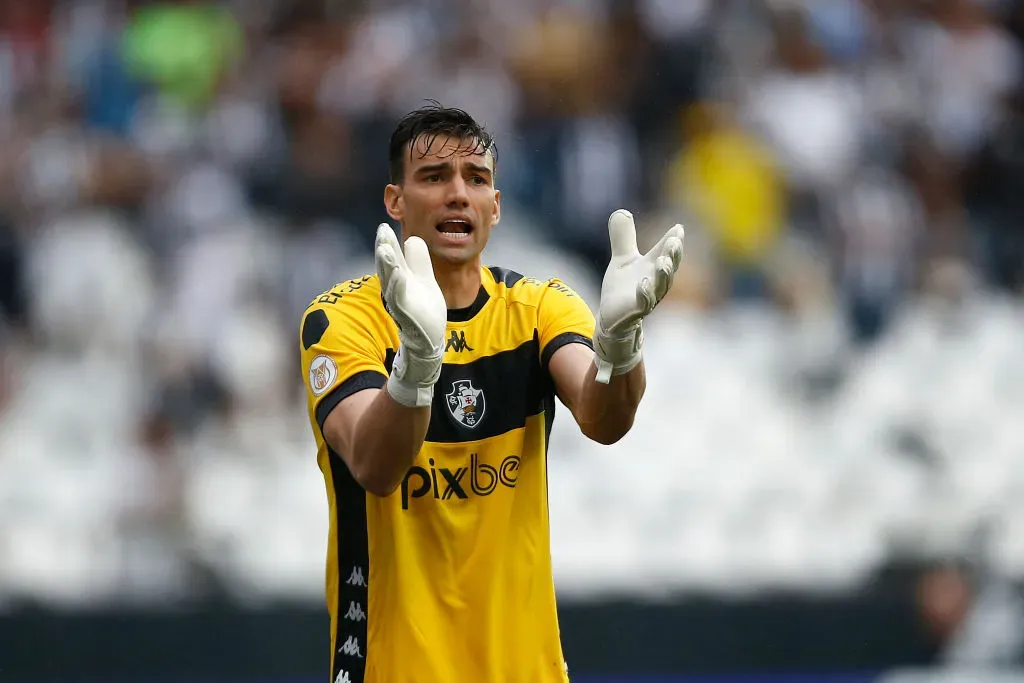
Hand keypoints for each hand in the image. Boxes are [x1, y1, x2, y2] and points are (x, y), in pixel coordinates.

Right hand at [375, 224, 446, 406]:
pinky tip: (399, 273)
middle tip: (381, 231)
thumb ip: (417, 260)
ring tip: (385, 249)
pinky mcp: (406, 314)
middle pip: (387, 267)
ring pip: (391, 281)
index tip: (384, 227)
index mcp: (400, 279)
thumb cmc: (424, 309)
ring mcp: (400, 302)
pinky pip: (400, 298)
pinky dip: (398, 285)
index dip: (387, 243)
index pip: (392, 258)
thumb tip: (411, 238)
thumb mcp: (423, 279)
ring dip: (387, 265)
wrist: (429, 339)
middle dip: (384, 249)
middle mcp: (396, 289)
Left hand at [594, 209, 683, 382]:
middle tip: (674, 241)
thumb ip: (623, 237)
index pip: (667, 252)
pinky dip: (644, 293)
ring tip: (663, 261)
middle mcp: (655, 282)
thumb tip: (621, 212)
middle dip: (673, 255)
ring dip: (664, 274)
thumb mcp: (622, 259)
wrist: (611, 316)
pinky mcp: (635, 311)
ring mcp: (647, 297)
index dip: (673, 241)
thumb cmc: (622, 288)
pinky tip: (643, 283)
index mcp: (654, 267)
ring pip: (661, 286)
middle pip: (670, 268)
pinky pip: (643, 303)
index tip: (678, 228)